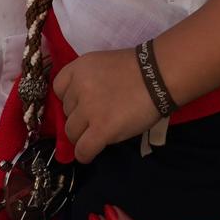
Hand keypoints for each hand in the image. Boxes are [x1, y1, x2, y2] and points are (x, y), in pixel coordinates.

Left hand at [53, 48, 160, 163]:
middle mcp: (78, 88)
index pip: (58, 89)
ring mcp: (89, 109)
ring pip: (71, 133)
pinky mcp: (101, 129)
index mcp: (79, 68)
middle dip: (80, 117)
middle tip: (100, 116)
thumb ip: (88, 81)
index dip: (71, 98)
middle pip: (67, 112)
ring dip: (83, 136)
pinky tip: (92, 152)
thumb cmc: (140, 69)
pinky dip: (85, 154)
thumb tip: (82, 106)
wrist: (161, 75)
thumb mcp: (104, 65)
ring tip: (100, 134)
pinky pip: (83, 150)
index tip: (83, 103)